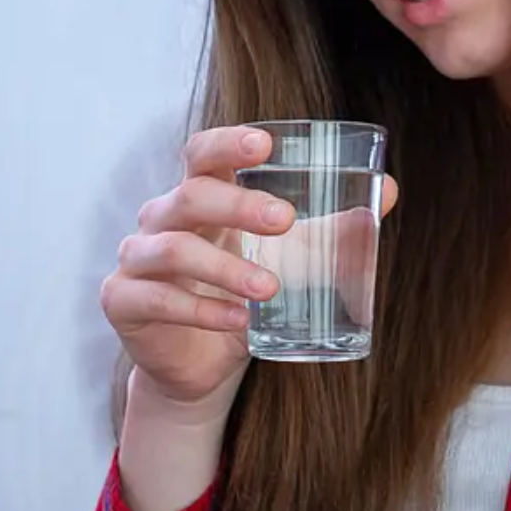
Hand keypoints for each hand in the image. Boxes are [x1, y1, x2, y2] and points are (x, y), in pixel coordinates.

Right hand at [100, 125, 398, 415]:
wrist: (203, 367)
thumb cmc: (245, 296)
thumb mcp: (292, 261)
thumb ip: (333, 227)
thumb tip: (388, 190)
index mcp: (200, 197)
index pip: (203, 153)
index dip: (228, 143)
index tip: (265, 143)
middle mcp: (162, 219)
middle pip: (190, 196)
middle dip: (239, 205)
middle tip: (286, 221)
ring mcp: (137, 259)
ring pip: (173, 249)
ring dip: (225, 267)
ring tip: (269, 287)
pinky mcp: (123, 301)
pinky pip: (157, 299)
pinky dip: (201, 310)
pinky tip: (238, 322)